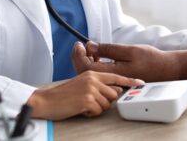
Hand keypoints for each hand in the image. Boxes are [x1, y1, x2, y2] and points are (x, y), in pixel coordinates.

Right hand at [27, 70, 143, 119]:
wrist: (46, 101)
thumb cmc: (63, 95)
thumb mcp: (82, 84)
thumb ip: (99, 84)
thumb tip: (115, 90)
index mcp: (93, 73)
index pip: (116, 77)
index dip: (130, 80)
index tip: (140, 82)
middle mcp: (93, 79)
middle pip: (113, 94)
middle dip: (106, 101)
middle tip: (91, 102)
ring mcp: (90, 89)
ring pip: (107, 104)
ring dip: (97, 108)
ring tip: (84, 105)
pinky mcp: (87, 100)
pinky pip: (98, 111)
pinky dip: (90, 113)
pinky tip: (80, 109)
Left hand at [72, 41, 180, 81]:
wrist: (166, 69)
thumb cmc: (151, 59)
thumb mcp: (129, 50)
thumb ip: (109, 49)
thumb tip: (90, 46)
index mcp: (113, 73)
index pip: (86, 67)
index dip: (79, 55)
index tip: (80, 43)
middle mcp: (111, 81)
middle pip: (86, 72)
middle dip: (79, 58)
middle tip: (80, 45)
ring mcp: (114, 82)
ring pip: (92, 74)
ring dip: (87, 61)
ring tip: (90, 49)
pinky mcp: (117, 80)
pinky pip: (100, 75)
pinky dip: (95, 64)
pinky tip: (99, 56)